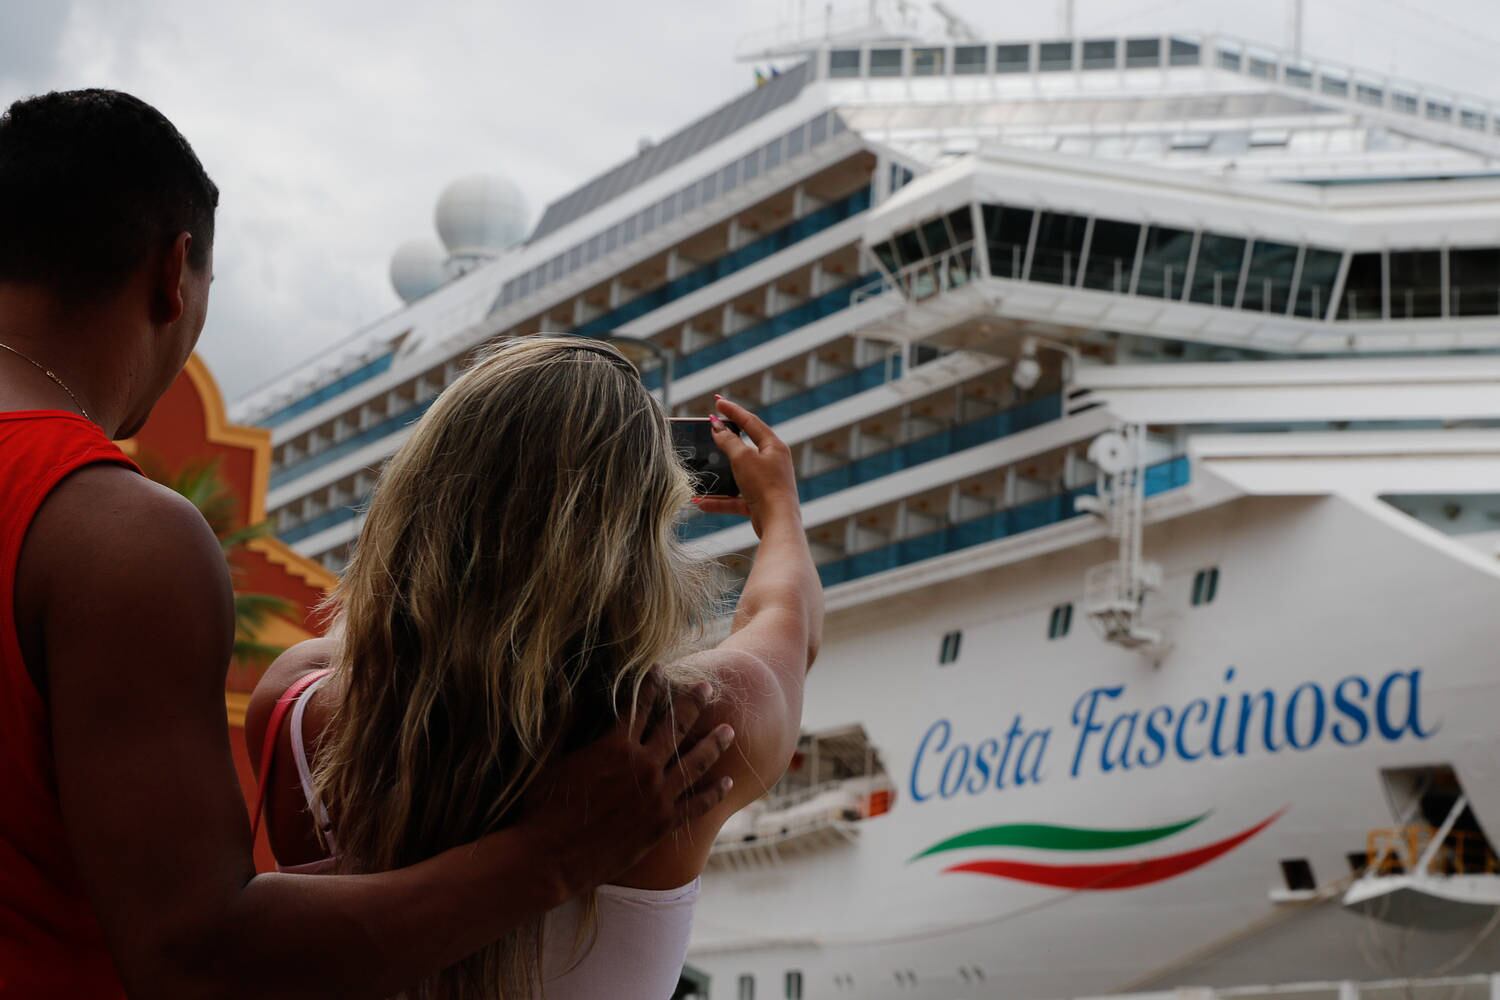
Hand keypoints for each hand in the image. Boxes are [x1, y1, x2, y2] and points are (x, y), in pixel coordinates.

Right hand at [517, 672, 733, 898]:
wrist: (551, 858)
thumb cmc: (543, 807)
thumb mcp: (549, 760)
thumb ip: (563, 725)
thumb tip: (566, 692)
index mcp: (615, 746)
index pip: (640, 705)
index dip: (652, 685)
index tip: (661, 669)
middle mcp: (642, 766)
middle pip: (676, 727)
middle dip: (694, 704)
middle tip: (708, 688)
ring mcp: (657, 796)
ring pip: (695, 763)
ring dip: (714, 744)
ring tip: (729, 730)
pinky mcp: (662, 824)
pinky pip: (697, 805)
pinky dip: (714, 793)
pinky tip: (728, 782)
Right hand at [693, 395, 800, 538]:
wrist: (778, 523)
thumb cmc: (764, 486)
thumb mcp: (743, 458)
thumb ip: (729, 441)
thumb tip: (718, 427)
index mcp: (774, 446)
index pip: (750, 421)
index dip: (732, 410)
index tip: (717, 401)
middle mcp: (773, 462)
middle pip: (745, 445)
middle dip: (725, 439)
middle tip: (709, 426)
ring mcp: (766, 482)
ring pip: (737, 473)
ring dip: (718, 473)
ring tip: (702, 466)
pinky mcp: (759, 501)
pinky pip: (735, 497)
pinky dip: (719, 499)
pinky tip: (701, 502)